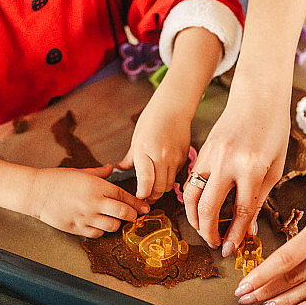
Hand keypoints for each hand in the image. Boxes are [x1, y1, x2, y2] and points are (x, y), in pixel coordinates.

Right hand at [26, 164, 148, 236]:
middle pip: (123, 213)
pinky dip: (101, 231)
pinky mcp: (77, 228)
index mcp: (96, 186)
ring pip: (112, 226)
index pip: (124, 196)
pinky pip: (97, 234)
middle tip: (134, 216)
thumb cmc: (57, 180)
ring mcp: (86, 217)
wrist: (36, 192)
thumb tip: (111, 168)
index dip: (137, 203)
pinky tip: (99, 225)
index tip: (145, 207)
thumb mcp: (81, 171)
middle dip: (132, 216)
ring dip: (117, 224)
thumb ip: (99, 173)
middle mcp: (94, 203)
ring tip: (116, 221)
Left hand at [118, 27, 222, 203]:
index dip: (142, 194)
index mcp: (145, 151)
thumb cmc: (153, 119)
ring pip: (169, 184)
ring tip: (154, 189)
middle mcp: (161, 157)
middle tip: (146, 198)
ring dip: (161, 189)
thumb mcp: (137, 138)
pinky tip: (164, 175)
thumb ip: (130, 158)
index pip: (145, 183)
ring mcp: (174, 158)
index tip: (139, 197)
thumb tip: (121, 169)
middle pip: (159, 188)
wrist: (174, 106)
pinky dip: (170, 178)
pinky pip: (176, 175)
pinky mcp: (184, 157)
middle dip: (152, 196)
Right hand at [183, 89, 289, 252]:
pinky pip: (191, 181)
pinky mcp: (201, 150)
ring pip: (192, 195)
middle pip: (208, 208)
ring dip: (194, 218)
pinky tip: (199, 208)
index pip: (240, 210)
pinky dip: (192, 199)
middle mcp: (227, 162)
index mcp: (252, 168)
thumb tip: (247, 229)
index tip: (230, 249)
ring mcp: (210, 155)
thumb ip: (259, 200)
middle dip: (208, 232)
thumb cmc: (273, 131)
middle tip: (214, 243)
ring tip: (203, 230)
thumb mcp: (275, 168)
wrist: (258, 97)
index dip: (235, 234)